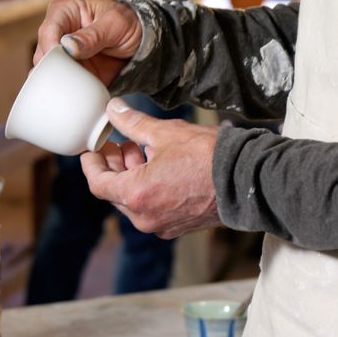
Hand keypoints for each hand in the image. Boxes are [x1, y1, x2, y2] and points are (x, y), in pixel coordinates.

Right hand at [33, 0, 140, 85]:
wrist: (143, 41)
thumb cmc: (128, 23)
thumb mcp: (116, 24)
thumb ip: (93, 35)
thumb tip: (68, 46)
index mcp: (64, 11)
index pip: (48, 30)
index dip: (51, 48)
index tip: (62, 61)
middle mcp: (58, 32)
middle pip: (43, 54)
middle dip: (54, 68)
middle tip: (73, 76)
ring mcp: (62, 53)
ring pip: (47, 71)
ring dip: (60, 80)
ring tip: (78, 85)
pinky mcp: (70, 70)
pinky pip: (61, 84)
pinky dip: (67, 89)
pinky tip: (78, 91)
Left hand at [81, 98, 221, 238]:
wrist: (247, 180)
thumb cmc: (207, 156)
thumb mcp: (165, 133)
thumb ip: (133, 123)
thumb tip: (113, 109)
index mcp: (136, 195)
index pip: (98, 183)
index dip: (91, 165)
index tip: (91, 151)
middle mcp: (145, 217)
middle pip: (115, 193)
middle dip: (114, 167)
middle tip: (118, 145)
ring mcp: (162, 225)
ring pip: (134, 201)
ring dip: (131, 177)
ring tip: (140, 151)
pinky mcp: (178, 226)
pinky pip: (152, 209)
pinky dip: (148, 189)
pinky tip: (159, 168)